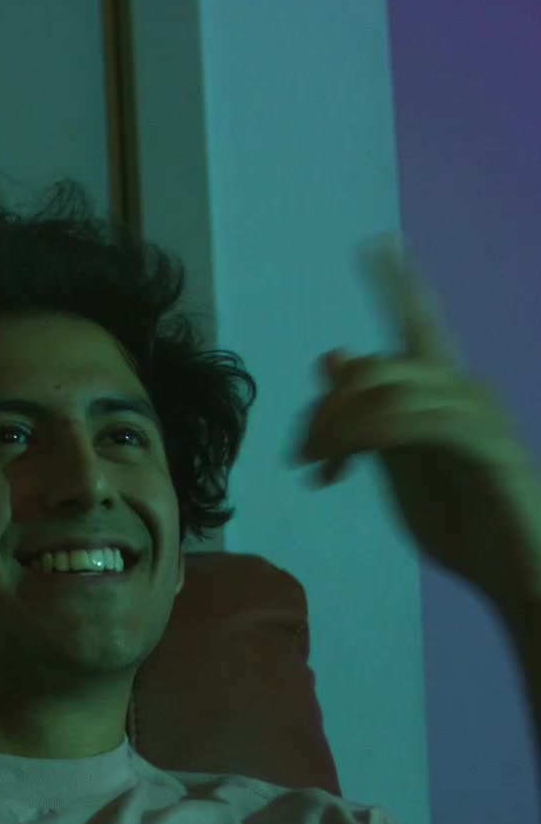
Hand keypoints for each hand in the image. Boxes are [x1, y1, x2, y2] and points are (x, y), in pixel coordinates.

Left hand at [289, 239, 540, 613]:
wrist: (522, 579)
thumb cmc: (468, 528)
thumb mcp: (401, 469)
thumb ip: (367, 416)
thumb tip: (332, 355)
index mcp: (444, 396)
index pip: (419, 326)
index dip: (400, 285)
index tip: (376, 244)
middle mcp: (466, 394)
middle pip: (378, 368)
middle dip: (327, 410)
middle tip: (304, 459)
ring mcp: (481, 419)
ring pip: (392, 393)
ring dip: (340, 429)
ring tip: (320, 468)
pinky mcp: (489, 450)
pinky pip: (423, 423)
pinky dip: (376, 435)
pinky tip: (350, 460)